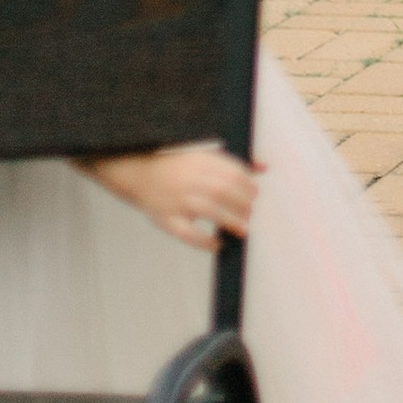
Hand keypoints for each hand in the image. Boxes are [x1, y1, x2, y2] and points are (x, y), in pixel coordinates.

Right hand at [85, 139, 257, 248]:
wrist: (138, 172)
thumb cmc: (178, 167)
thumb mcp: (205, 157)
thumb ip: (234, 163)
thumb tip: (265, 167)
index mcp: (200, 162)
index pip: (232, 173)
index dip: (248, 186)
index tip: (254, 195)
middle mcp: (189, 180)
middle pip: (223, 191)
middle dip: (242, 204)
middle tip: (250, 213)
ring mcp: (176, 200)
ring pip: (208, 210)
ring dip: (230, 221)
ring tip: (243, 229)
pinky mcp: (166, 219)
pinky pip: (186, 233)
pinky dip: (203, 241)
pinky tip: (217, 245)